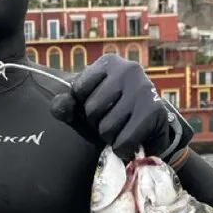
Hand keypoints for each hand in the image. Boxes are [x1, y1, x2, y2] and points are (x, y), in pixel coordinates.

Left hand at [50, 55, 186, 161]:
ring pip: (106, 128)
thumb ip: (66, 103)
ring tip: (122, 130)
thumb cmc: (114, 109)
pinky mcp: (154, 111)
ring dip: (110, 138)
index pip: (78, 89)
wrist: (151, 124)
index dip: (83, 105)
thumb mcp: (86, 102)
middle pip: (92, 110)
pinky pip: (124, 141)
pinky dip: (123, 149)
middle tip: (112, 120)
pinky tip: (130, 143)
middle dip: (97, 123)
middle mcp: (128, 70)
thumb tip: (58, 107)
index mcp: (109, 62)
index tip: (98, 105)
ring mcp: (143, 89)